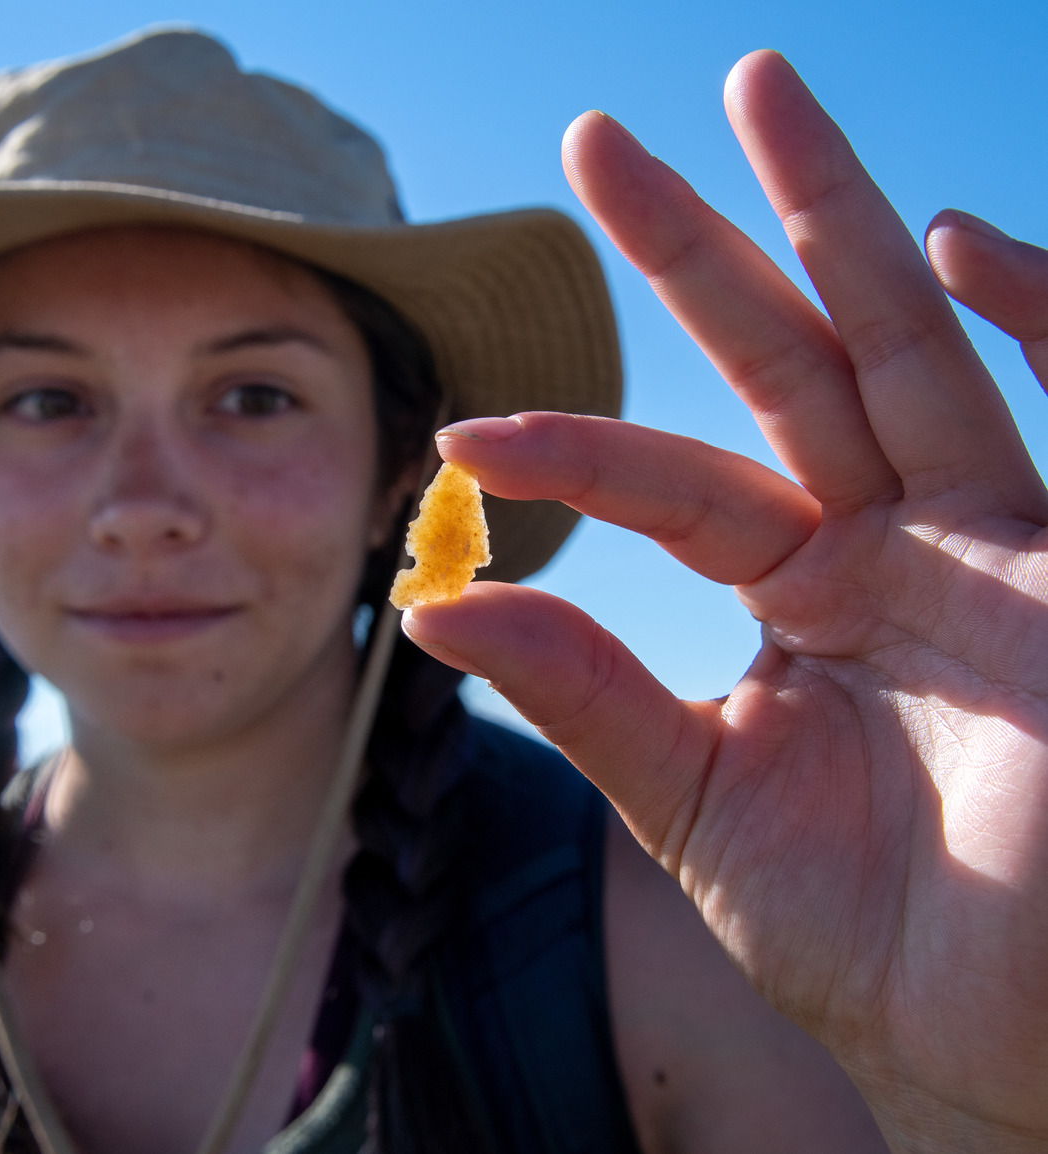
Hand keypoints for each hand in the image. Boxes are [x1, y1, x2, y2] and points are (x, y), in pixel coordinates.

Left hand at [404, 51, 1047, 1151]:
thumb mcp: (696, 804)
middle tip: (593, 142)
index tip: (467, 435)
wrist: (1013, 1033)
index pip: (670, 480)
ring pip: (900, 343)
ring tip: (757, 88)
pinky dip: (1029, 318)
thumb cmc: (872, 938)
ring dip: (832, 218)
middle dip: (694, 247)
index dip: (573, 448)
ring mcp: (991, 536)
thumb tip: (438, 610)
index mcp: (800, 592)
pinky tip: (948, 235)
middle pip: (778, 359)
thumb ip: (587, 698)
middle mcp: (891, 540)